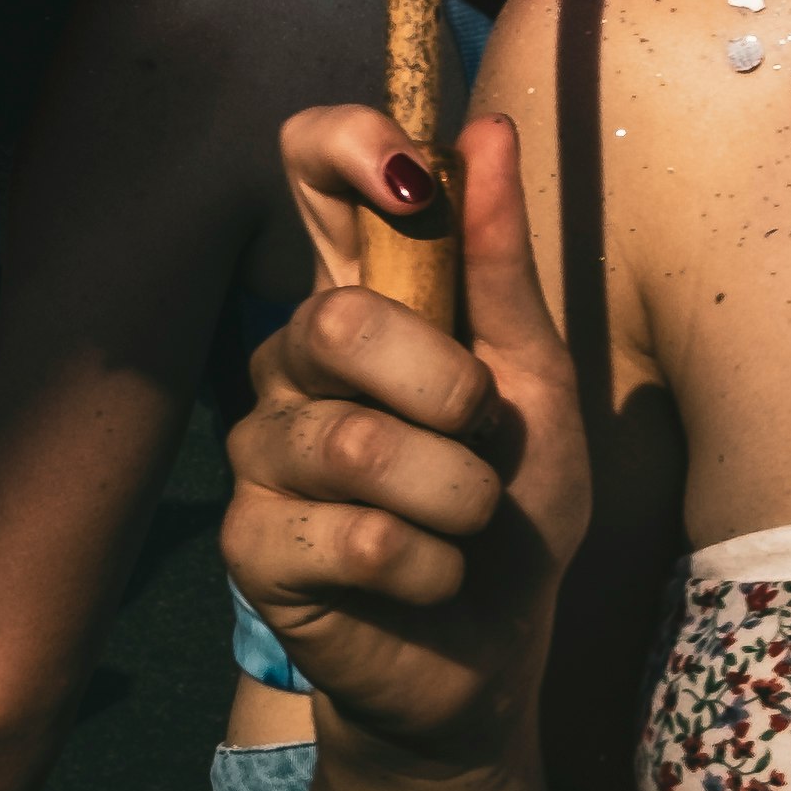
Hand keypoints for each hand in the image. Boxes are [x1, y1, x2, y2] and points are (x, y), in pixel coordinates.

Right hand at [224, 110, 585, 779]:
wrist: (492, 658)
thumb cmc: (513, 513)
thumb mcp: (538, 385)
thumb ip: (503, 268)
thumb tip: (486, 133)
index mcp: (362, 301)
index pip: (309, 171)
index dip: (345, 145)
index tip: (408, 170)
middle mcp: (291, 361)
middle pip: (338, 320)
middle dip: (449, 392)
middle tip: (480, 441)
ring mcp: (261, 453)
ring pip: (357, 445)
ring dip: (457, 499)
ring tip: (465, 527)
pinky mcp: (251, 546)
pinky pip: (357, 537)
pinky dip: (431, 567)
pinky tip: (429, 581)